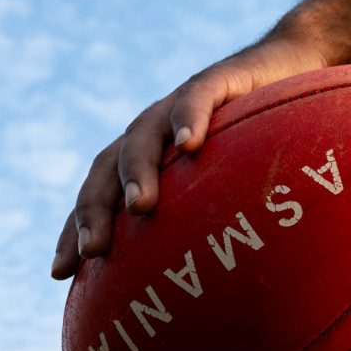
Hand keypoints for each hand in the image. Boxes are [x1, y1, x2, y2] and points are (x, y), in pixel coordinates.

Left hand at [51, 33, 332, 279]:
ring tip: (140, 205)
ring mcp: (179, 105)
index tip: (60, 274)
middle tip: (93, 252)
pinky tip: (190, 144)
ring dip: (137, 171)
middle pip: (106, 168)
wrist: (290, 64)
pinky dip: (190, 119)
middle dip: (94, 210)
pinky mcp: (217, 80)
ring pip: (143, 136)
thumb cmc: (265, 136)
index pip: (98, 194)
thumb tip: (223, 287)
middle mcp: (154, 130)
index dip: (75, 229)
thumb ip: (216, 218)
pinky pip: (197, 98)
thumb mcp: (234, 182)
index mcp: (147, 157)